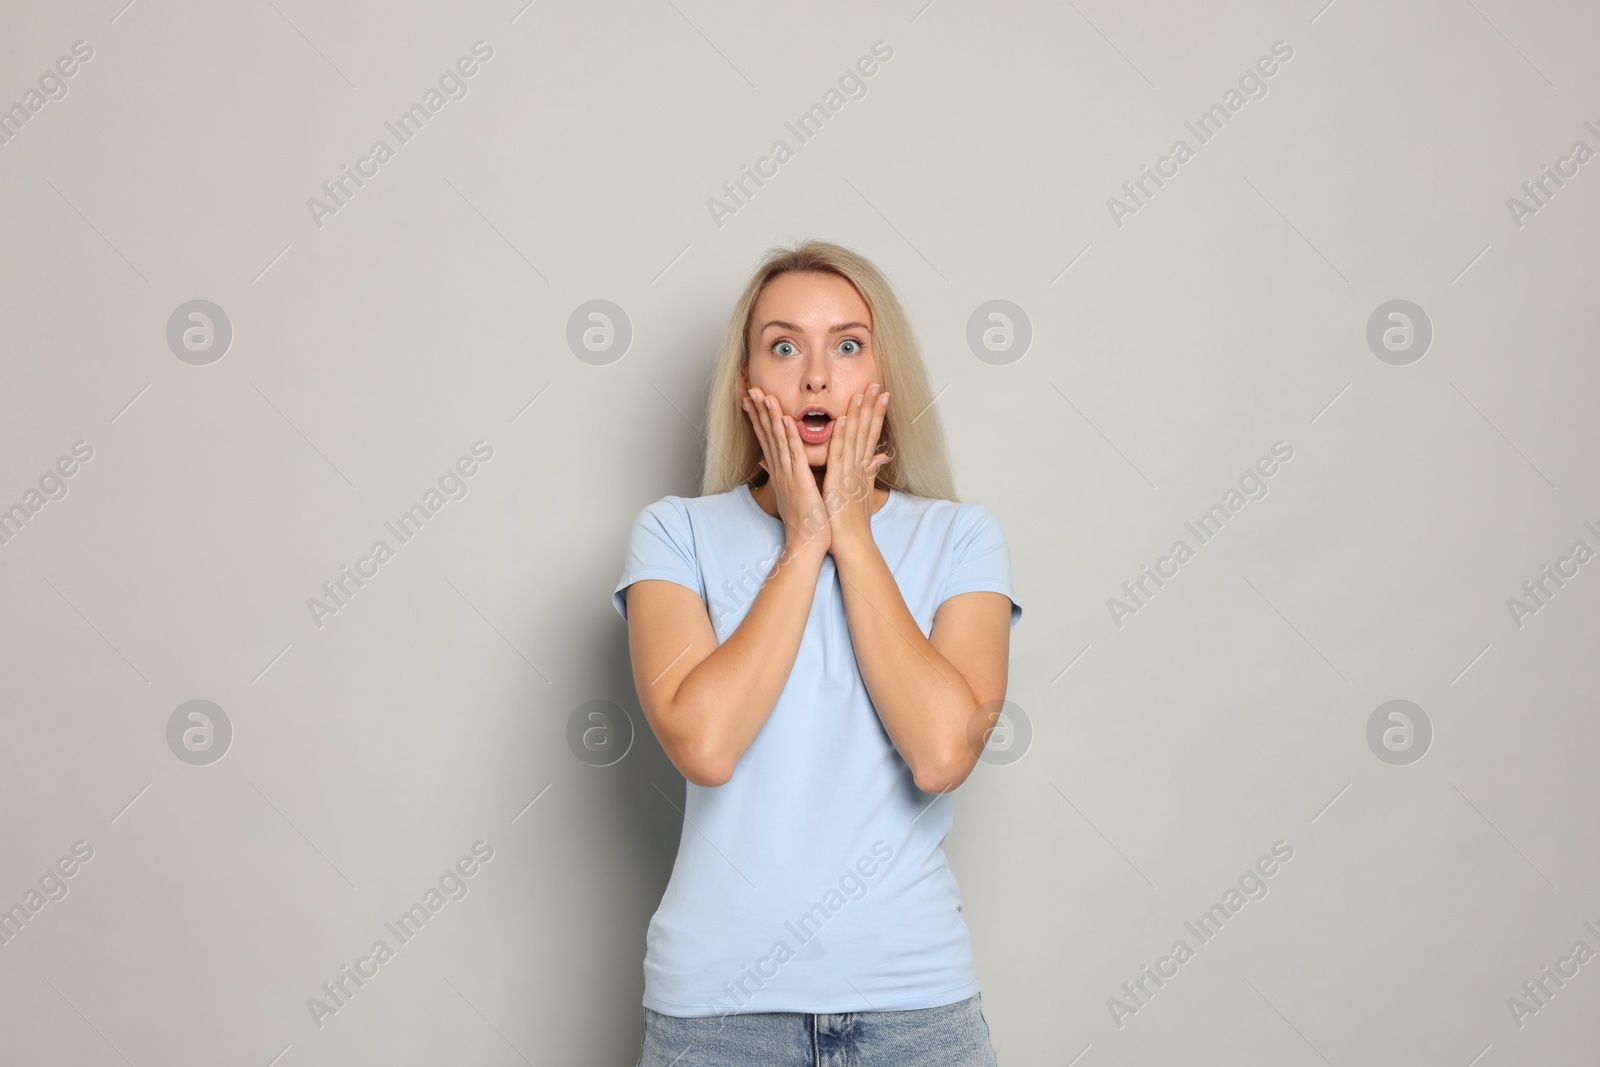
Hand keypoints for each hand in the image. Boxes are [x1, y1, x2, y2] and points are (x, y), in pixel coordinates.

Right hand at [742, 386, 830, 554]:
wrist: (807, 543)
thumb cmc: (806, 521)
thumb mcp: (795, 493)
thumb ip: (789, 474)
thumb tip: (777, 465)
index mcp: (781, 471)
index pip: (768, 438)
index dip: (759, 417)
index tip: (753, 399)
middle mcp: (780, 470)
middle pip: (766, 434)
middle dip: (759, 410)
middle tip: (750, 388)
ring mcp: (788, 474)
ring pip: (777, 440)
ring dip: (771, 416)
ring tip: (764, 395)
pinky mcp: (799, 481)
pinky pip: (793, 454)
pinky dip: (789, 436)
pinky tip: (785, 419)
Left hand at [822, 382, 889, 553]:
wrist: (851, 544)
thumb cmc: (852, 523)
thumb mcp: (864, 494)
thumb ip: (870, 473)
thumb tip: (879, 460)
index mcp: (862, 469)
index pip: (871, 435)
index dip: (876, 414)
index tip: (881, 395)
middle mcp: (859, 467)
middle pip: (868, 431)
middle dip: (873, 407)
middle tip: (878, 384)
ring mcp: (850, 474)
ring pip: (855, 438)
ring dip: (859, 415)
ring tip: (863, 392)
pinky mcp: (838, 482)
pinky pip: (838, 456)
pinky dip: (839, 437)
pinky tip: (841, 420)